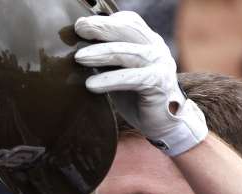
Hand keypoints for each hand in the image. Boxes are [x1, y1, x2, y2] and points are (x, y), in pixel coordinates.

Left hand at [74, 11, 207, 155]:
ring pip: (128, 52)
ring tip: (79, 58)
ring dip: (101, 53)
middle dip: (101, 28)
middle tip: (79, 29)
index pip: (128, 21)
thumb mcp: (119, 74)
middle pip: (128, 30)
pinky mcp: (159, 82)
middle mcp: (156, 48)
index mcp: (147, 42)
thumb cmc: (138, 99)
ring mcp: (160, 63)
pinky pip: (132, 78)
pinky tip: (91, 84)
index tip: (81, 24)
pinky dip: (110, 79)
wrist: (164, 125)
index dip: (105, 20)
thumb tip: (77, 51)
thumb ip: (106, 61)